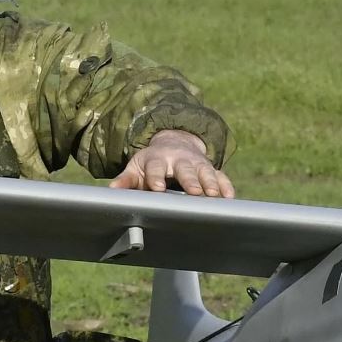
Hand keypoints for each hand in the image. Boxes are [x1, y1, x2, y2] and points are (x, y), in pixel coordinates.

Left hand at [111, 130, 234, 196]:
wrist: (174, 144)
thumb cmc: (152, 163)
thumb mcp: (137, 168)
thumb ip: (126, 180)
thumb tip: (112, 191)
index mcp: (158, 160)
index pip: (156, 168)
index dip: (156, 178)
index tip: (156, 188)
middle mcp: (179, 160)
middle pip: (185, 169)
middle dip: (190, 180)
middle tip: (195, 192)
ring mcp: (197, 163)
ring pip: (205, 172)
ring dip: (210, 183)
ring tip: (214, 195)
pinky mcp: (210, 168)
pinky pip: (221, 176)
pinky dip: (226, 186)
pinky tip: (230, 197)